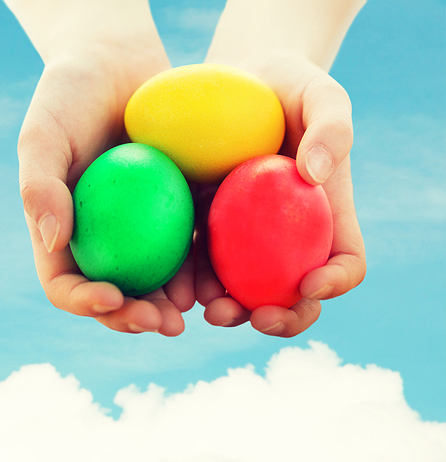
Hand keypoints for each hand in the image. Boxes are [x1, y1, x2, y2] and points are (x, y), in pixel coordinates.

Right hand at [17, 21, 194, 335]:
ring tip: (195, 311)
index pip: (66, 282)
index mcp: (65, 232)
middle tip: (165, 324)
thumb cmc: (73, 95)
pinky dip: (199, 268)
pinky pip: (186, 247)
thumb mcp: (45, 133)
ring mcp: (140, 230)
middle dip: (136, 317)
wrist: (119, 66)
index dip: (85, 301)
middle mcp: (102, 239)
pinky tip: (216, 276)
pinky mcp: (174, 212)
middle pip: (114, 294)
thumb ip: (39, 185)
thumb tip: (52, 240)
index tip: (112, 298)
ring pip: (154, 281)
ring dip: (172, 304)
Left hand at [196, 54, 365, 336]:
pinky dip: (193, 281)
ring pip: (244, 289)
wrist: (240, 82)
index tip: (311, 283)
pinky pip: (202, 263)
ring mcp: (247, 237)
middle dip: (280, 317)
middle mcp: (288, 236)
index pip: (345, 260)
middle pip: (294, 292)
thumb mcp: (320, 94)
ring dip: (230, 309)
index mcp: (324, 215)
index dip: (336, 282)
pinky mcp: (208, 227)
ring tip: (209, 309)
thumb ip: (332, 128)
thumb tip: (315, 174)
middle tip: (256, 316)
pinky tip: (178, 286)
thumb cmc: (287, 88)